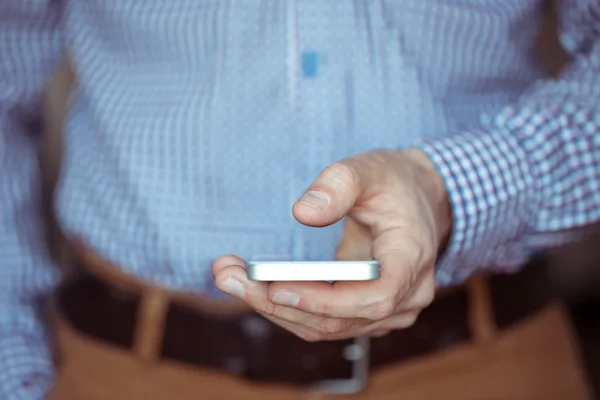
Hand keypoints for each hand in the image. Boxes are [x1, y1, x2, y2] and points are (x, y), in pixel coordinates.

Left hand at [212, 149, 451, 340]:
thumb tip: (302, 213)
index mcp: (412, 259)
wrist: (417, 200)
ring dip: (274, 307)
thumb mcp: (369, 168)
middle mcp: (406, 296)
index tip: (275, 287)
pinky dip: (287, 306)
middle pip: (339, 320)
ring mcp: (388, 310)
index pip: (373, 297)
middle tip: (226, 274)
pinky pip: (324, 321)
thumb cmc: (394, 182)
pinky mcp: (366, 312)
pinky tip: (253, 284)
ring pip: (326, 327)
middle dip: (277, 302)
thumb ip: (338, 184)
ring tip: (227, 275)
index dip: (324, 301)